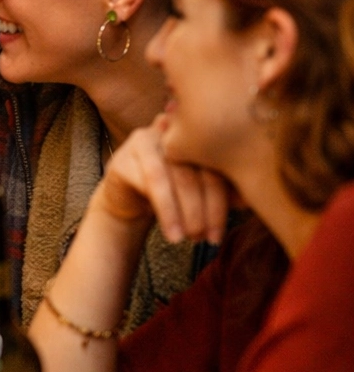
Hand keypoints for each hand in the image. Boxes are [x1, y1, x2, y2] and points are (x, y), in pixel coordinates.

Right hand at [92, 116, 229, 243]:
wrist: (126, 200)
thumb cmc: (170, 193)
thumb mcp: (199, 192)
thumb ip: (223, 191)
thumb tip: (248, 202)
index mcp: (196, 135)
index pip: (216, 165)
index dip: (222, 201)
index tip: (220, 234)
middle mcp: (171, 132)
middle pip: (194, 171)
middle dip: (203, 210)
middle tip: (205, 239)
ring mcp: (144, 142)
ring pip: (171, 178)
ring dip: (182, 213)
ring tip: (187, 239)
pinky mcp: (123, 159)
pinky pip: (148, 184)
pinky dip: (164, 211)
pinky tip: (171, 233)